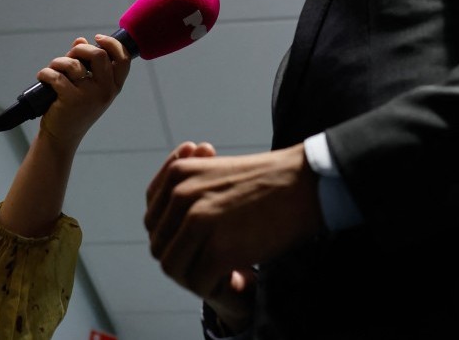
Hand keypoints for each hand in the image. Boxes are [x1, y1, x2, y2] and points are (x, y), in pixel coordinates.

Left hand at [0, 36, 131, 237]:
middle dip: (80, 49)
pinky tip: (43, 77)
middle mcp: (106, 91)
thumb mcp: (86, 87)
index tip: (97, 39)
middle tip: (69, 56)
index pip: (123, 59)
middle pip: (99, 55)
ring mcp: (90, 96)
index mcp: (113, 86)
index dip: (112, 44)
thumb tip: (80, 40)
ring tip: (52, 69)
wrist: (62, 136)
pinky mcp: (71, 100)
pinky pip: (57, 76)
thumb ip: (86, 64)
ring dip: (58, 62)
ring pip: (74, 64)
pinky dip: (46, 73)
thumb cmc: (74, 109)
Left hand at [144, 142, 322, 306]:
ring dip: (195, 276)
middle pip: (160, 246)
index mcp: (180, 175)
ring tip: (221, 273)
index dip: (169, 238)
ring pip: (174, 268)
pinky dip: (215, 287)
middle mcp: (181, 197)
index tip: (194, 245)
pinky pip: (199, 282)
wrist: (305, 183)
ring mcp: (198, 223)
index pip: (152, 219)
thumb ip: (191, 191)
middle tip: (210, 263)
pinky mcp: (219, 249)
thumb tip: (175, 226)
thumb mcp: (217, 171)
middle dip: (183, 260)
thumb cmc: (268, 179)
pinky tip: (236, 277)